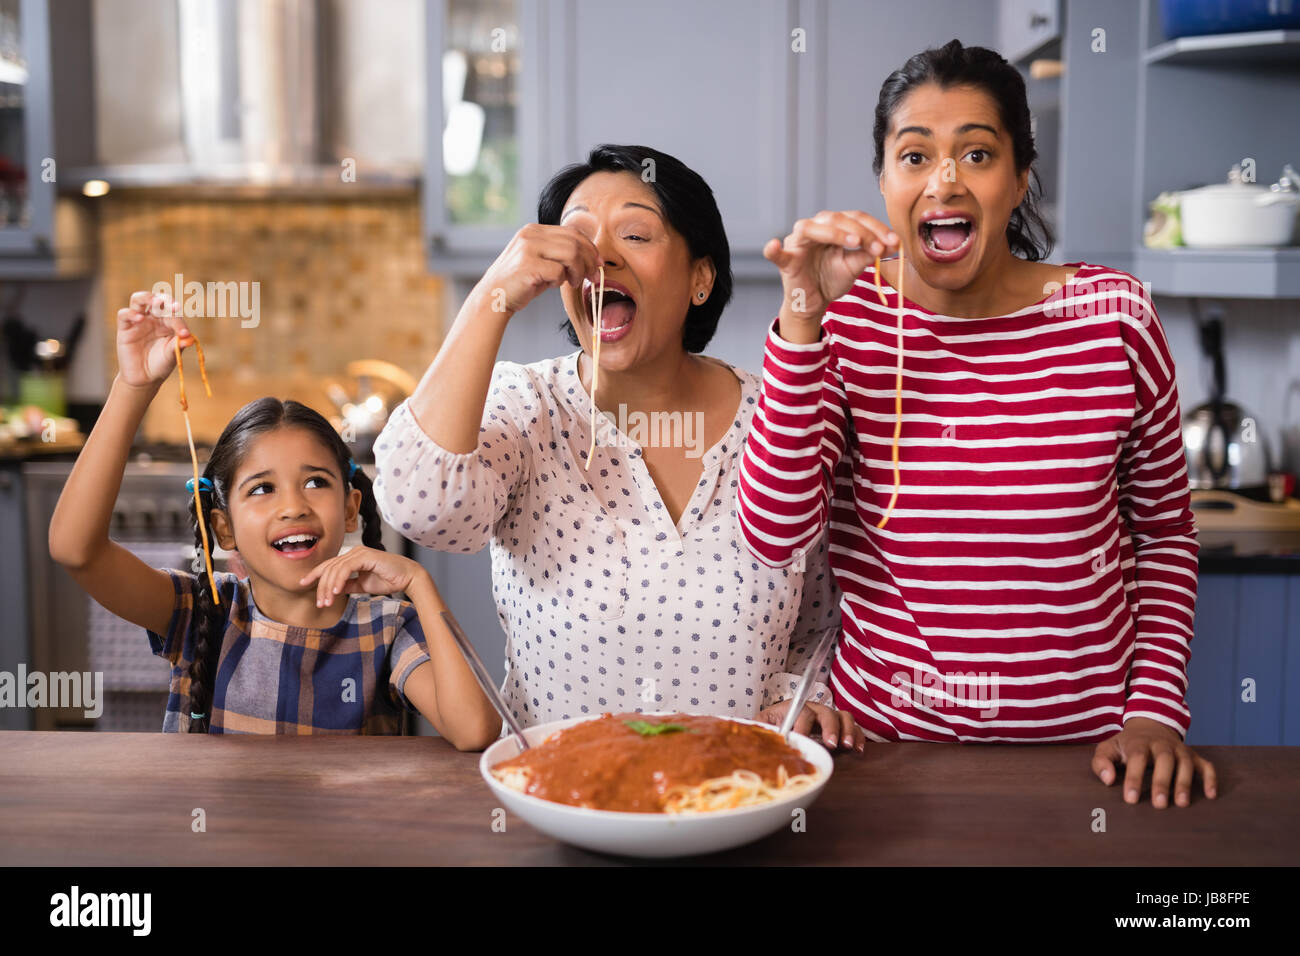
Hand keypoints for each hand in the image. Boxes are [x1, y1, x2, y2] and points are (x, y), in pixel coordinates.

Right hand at [116, 291, 192, 387]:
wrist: (144, 379)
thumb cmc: (161, 364)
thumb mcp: (171, 356)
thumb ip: (177, 346)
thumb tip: (189, 338)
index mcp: (168, 322)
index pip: (174, 314)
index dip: (179, 322)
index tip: (184, 334)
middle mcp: (153, 318)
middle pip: (157, 300)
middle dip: (166, 300)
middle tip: (173, 307)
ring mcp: (138, 321)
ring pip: (138, 300)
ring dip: (147, 298)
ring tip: (156, 302)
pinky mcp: (125, 328)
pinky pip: (124, 314)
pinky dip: (131, 313)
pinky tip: (140, 318)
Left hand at [298, 546, 427, 605]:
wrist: (408, 578)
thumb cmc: (388, 580)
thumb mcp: (362, 585)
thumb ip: (348, 585)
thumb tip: (332, 590)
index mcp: (352, 558)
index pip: (329, 565)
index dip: (315, 574)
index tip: (303, 584)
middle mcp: (354, 553)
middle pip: (329, 568)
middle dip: (321, 587)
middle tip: (320, 603)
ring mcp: (359, 553)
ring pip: (335, 569)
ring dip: (329, 587)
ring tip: (327, 602)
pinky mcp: (366, 556)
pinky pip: (346, 568)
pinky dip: (339, 580)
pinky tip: (336, 592)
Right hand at [472, 223, 601, 317]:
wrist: (494, 297)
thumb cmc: (520, 283)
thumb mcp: (540, 261)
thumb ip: (560, 254)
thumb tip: (592, 258)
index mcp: (534, 230)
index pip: (572, 232)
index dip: (590, 247)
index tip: (598, 263)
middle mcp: (530, 235)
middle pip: (575, 241)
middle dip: (590, 260)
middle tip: (593, 276)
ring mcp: (528, 249)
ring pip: (571, 253)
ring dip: (578, 271)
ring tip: (573, 282)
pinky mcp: (528, 266)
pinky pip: (559, 271)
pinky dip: (561, 280)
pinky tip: (552, 285)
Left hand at [758, 699, 865, 752]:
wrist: (778, 727)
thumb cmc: (771, 726)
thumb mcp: (762, 725)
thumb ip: (761, 728)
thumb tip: (756, 733)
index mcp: (793, 708)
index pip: (801, 712)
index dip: (802, 725)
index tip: (801, 739)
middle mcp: (814, 710)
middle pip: (826, 712)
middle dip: (830, 727)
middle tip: (831, 744)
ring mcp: (828, 718)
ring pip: (843, 716)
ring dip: (847, 730)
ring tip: (847, 746)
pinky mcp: (839, 729)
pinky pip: (854, 728)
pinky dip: (858, 737)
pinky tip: (858, 750)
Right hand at [763, 210, 899, 334]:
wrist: (814, 302)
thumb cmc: (831, 279)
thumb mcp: (854, 266)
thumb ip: (868, 254)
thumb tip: (893, 244)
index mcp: (832, 226)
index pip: (855, 218)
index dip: (876, 228)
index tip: (894, 242)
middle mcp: (814, 228)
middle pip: (837, 219)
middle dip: (862, 231)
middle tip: (880, 246)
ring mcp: (798, 243)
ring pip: (812, 228)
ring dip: (835, 233)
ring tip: (855, 242)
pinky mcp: (786, 260)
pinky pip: (777, 254)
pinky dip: (773, 250)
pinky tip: (773, 246)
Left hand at [1091, 716, 1217, 807]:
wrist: (1150, 726)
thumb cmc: (1126, 745)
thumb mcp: (1108, 748)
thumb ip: (1101, 762)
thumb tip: (1108, 780)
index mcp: (1139, 742)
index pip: (1137, 758)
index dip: (1134, 778)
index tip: (1130, 799)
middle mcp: (1161, 744)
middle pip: (1164, 759)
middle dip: (1162, 782)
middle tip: (1159, 804)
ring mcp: (1179, 749)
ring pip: (1185, 763)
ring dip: (1185, 783)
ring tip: (1182, 803)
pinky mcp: (1193, 756)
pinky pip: (1206, 765)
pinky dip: (1210, 778)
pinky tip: (1211, 795)